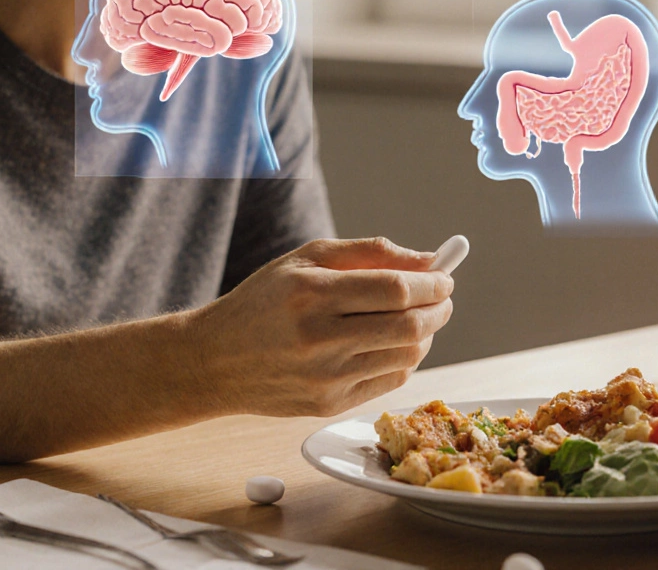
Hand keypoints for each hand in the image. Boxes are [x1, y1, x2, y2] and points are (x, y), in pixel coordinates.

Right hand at [190, 237, 453, 416]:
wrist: (214, 361)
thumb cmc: (265, 300)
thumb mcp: (307, 259)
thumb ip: (370, 252)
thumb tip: (429, 260)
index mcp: (312, 293)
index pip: (397, 290)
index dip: (433, 283)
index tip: (444, 276)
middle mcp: (319, 338)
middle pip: (410, 326)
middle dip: (439, 309)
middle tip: (442, 297)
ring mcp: (325, 377)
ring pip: (408, 356)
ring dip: (426, 334)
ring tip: (417, 318)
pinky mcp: (329, 405)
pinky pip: (391, 380)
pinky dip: (405, 358)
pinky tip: (392, 343)